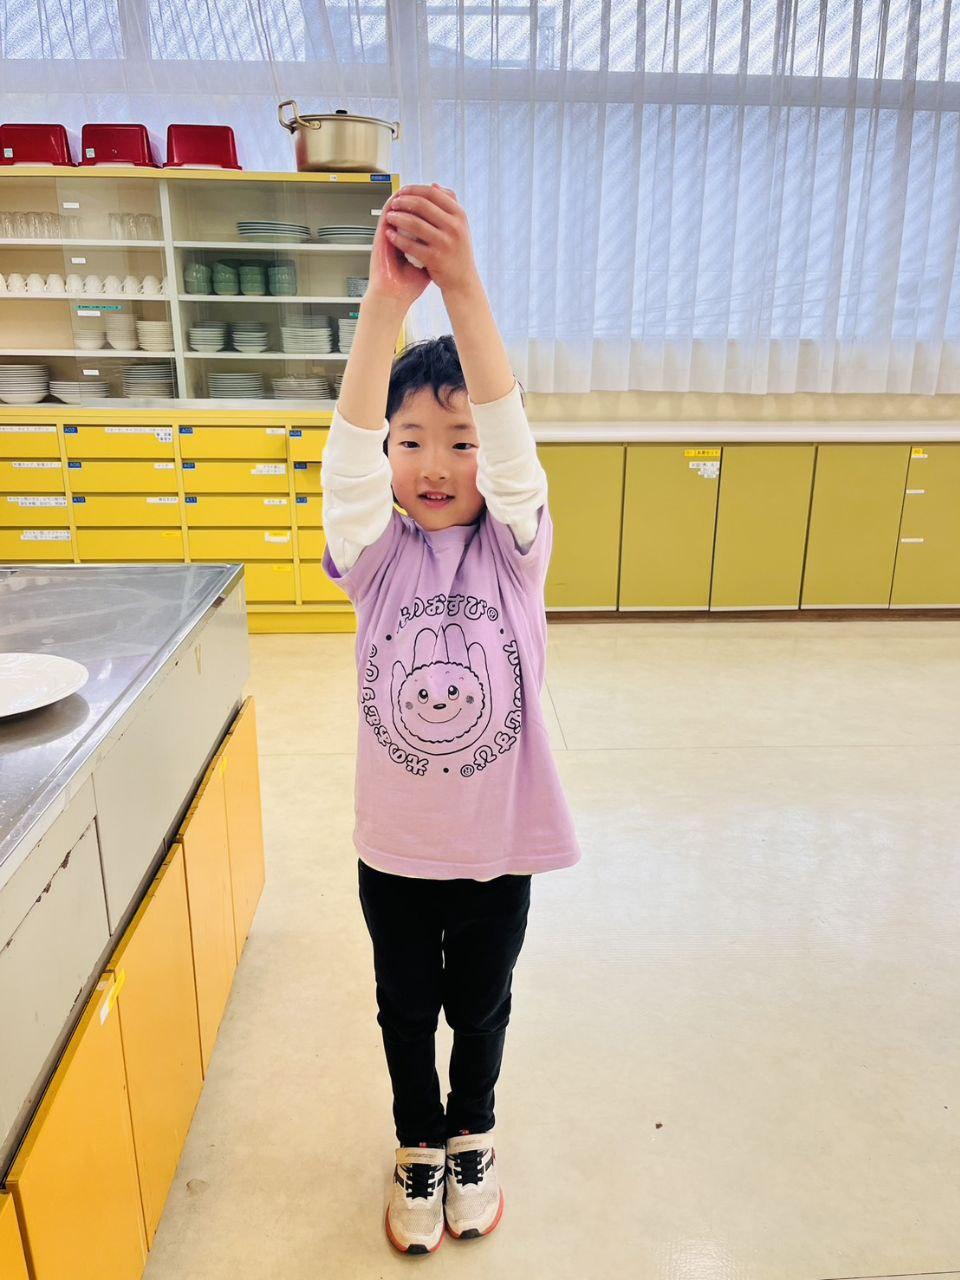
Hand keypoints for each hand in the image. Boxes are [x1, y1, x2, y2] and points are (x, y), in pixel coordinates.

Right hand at [367, 187, 432, 308]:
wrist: (394, 295)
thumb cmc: (410, 283)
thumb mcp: (430, 261)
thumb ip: (438, 246)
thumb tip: (451, 234)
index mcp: (408, 239)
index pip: (417, 216)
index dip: (427, 204)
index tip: (439, 198)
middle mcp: (397, 234)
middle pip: (407, 209)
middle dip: (416, 196)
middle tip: (427, 187)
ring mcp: (388, 234)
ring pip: (394, 208)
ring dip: (403, 197)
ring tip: (413, 187)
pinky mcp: (380, 236)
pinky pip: (385, 214)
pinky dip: (392, 204)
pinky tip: (401, 196)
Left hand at [382, 183, 479, 294]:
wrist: (463, 280)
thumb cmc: (458, 251)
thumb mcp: (460, 225)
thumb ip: (449, 204)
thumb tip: (434, 185)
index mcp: (459, 215)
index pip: (432, 193)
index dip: (414, 189)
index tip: (402, 191)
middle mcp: (454, 227)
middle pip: (422, 205)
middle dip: (403, 202)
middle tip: (393, 204)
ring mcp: (445, 243)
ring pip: (414, 223)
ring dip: (397, 218)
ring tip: (389, 217)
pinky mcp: (435, 259)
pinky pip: (411, 245)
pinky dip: (397, 238)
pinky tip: (390, 235)